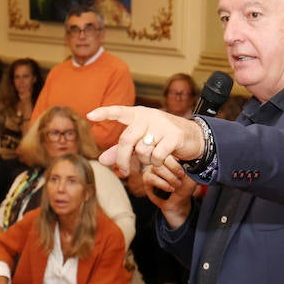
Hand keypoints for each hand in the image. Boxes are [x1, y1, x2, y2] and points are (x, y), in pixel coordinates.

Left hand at [87, 106, 205, 178]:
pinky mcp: (174, 135)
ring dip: (145, 161)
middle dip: (122, 159)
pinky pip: (156, 156)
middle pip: (126, 140)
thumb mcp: (141, 142)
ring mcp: (162, 124)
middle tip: (123, 172)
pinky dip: (156, 163)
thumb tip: (102, 161)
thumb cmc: (162, 138)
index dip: (104, 113)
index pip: (119, 112)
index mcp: (138, 115)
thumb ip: (121, 150)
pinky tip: (161, 161)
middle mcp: (148, 116)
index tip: (89, 115)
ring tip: (153, 159)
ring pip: (142, 150)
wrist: (194, 137)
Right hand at [143, 159, 198, 227]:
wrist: (178, 204)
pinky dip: (161, 184)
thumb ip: (189, 168)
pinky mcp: (147, 178)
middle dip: (173, 171)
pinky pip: (150, 177)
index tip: (183, 173)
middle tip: (180, 180)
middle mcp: (161, 161)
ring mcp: (153, 169)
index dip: (175, 163)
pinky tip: (169, 188)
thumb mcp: (191, 178)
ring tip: (176, 185)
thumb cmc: (185, 189)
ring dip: (168, 178)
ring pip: (156, 168)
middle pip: (162, 158)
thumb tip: (184, 160)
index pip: (169, 151)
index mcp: (172, 157)